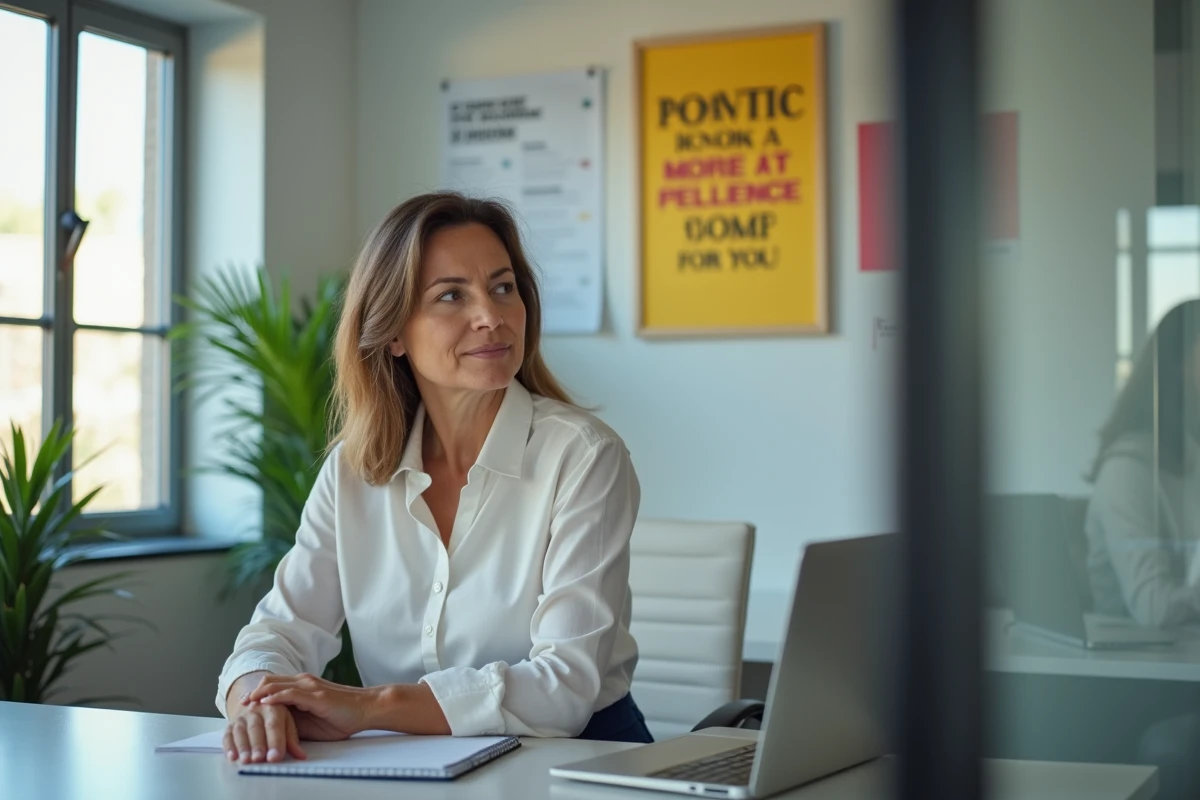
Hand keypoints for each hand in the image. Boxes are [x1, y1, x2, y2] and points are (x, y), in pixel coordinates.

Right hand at [223, 697, 305, 764]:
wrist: (255, 704)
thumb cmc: (274, 717)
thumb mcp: (286, 722)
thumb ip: (292, 740)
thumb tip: (302, 756)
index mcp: (273, 707)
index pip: (274, 725)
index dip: (275, 741)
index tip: (275, 757)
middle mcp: (256, 709)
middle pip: (256, 728)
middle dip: (257, 745)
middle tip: (259, 759)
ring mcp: (241, 716)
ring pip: (240, 731)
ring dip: (243, 747)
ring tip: (246, 761)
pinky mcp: (230, 724)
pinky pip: (227, 735)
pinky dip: (229, 747)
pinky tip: (232, 757)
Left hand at [242, 673, 379, 739]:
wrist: (366, 709)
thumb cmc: (342, 716)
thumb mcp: (312, 718)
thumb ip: (295, 717)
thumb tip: (275, 726)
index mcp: (304, 685)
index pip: (274, 684)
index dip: (257, 692)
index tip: (244, 703)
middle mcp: (305, 681)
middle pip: (271, 680)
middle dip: (253, 692)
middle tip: (240, 704)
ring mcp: (310, 686)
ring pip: (277, 684)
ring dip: (259, 694)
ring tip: (246, 703)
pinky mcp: (316, 695)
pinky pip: (290, 693)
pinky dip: (275, 697)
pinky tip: (264, 703)